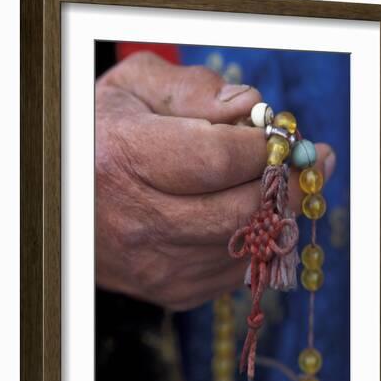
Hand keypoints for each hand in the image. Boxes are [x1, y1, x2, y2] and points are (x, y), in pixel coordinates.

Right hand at [96, 51, 334, 310]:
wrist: (70, 205)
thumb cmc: (104, 137)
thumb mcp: (134, 90)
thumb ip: (192, 88)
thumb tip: (251, 108)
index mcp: (125, 160)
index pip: (217, 160)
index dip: (264, 149)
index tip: (284, 137)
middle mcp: (139, 222)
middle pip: (241, 211)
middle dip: (287, 186)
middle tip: (310, 164)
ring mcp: (156, 266)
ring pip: (246, 246)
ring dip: (277, 215)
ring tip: (281, 186)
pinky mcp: (170, 292)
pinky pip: (236, 271)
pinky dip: (255, 242)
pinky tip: (247, 217)